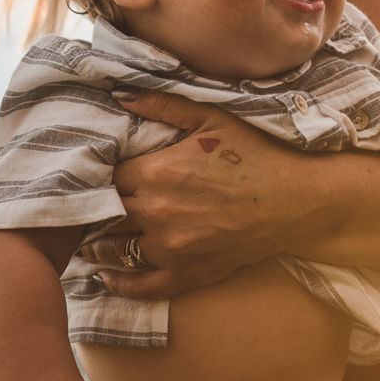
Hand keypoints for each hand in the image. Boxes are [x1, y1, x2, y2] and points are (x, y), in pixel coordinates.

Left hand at [79, 88, 298, 299]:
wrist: (294, 201)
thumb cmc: (254, 154)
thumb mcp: (210, 118)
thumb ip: (162, 105)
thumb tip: (118, 94)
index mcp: (155, 173)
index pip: (106, 175)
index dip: (100, 174)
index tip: (96, 173)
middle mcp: (155, 213)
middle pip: (106, 213)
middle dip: (96, 208)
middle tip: (84, 206)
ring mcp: (169, 248)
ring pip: (116, 249)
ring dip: (98, 244)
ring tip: (86, 239)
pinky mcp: (186, 274)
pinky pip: (142, 286)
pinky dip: (120, 283)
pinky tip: (106, 276)